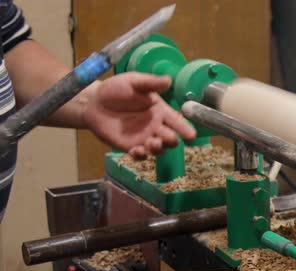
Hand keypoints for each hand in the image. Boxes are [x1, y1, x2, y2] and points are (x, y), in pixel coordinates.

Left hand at [82, 72, 196, 158]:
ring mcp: (144, 138)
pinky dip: (141, 155)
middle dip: (172, 140)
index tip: (191, 135)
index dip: (185, 128)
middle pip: (171, 138)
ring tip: (152, 143)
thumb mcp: (134, 81)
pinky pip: (140, 156)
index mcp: (160, 111)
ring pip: (158, 149)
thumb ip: (151, 83)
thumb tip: (168, 80)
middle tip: (167, 137)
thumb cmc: (116, 89)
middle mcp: (155, 126)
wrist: (94, 102)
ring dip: (158, 149)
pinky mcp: (130, 147)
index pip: (177, 121)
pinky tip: (137, 150)